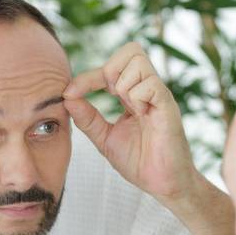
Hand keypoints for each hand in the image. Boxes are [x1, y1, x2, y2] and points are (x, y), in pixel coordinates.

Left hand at [63, 42, 198, 204]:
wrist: (162, 184)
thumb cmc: (140, 162)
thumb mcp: (105, 139)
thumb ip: (87, 119)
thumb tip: (67, 97)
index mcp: (133, 95)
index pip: (111, 67)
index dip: (88, 76)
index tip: (70, 92)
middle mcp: (147, 90)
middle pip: (130, 50)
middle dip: (110, 70)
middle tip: (111, 98)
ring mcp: (158, 96)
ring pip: (137, 61)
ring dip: (123, 85)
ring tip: (129, 111)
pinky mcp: (168, 106)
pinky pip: (149, 84)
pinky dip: (137, 98)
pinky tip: (140, 116)